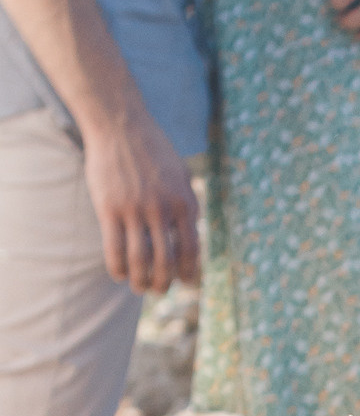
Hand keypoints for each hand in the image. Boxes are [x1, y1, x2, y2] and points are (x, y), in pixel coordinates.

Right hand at [81, 95, 200, 290]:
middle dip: (164, 283)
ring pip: (140, 259)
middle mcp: (162, 208)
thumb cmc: (153, 151)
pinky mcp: (109, 207)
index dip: (189, 271)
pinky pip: (114, 248)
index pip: (191, 249)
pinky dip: (118, 268)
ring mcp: (134, 209)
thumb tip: (193, 233)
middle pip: (166, 261)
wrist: (120, 125)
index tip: (186, 283)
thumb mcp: (181, 174)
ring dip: (141, 281)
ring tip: (139, 288)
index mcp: (184, 202)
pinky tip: (119, 274)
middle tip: (159, 290)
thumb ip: (189, 203)